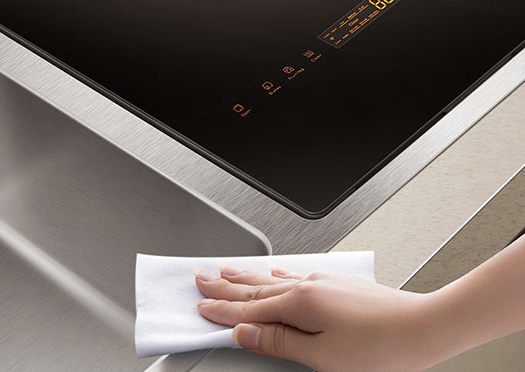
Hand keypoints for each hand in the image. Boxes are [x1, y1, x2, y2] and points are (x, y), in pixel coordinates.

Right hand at [195, 267, 436, 371]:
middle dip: (225, 286)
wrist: (426, 326)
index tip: (201, 308)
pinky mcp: (337, 284)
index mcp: (299, 304)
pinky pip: (293, 275)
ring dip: (245, 276)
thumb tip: (245, 334)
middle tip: (200, 279)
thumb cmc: (382, 347)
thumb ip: (280, 342)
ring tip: (225, 270)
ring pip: (272, 278)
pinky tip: (273, 273)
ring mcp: (323, 283)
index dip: (222, 311)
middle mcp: (308, 287)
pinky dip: (274, 275)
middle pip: (254, 288)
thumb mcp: (323, 356)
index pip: (249, 311)